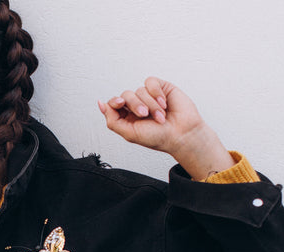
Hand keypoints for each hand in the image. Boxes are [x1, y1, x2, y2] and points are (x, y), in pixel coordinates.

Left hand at [98, 77, 234, 179]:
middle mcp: (137, 105)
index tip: (120, 104)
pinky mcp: (161, 88)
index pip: (114, 103)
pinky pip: (151, 82)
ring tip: (160, 116)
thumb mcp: (130, 133)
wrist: (182, 135)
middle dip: (135, 105)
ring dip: (150, 104)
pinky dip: (156, 93)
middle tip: (145, 115)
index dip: (115, 101)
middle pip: (126, 95)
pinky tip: (164, 103)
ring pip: (140, 90)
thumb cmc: (158, 137)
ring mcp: (149, 96)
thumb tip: (101, 104)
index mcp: (127, 116)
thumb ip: (112, 120)